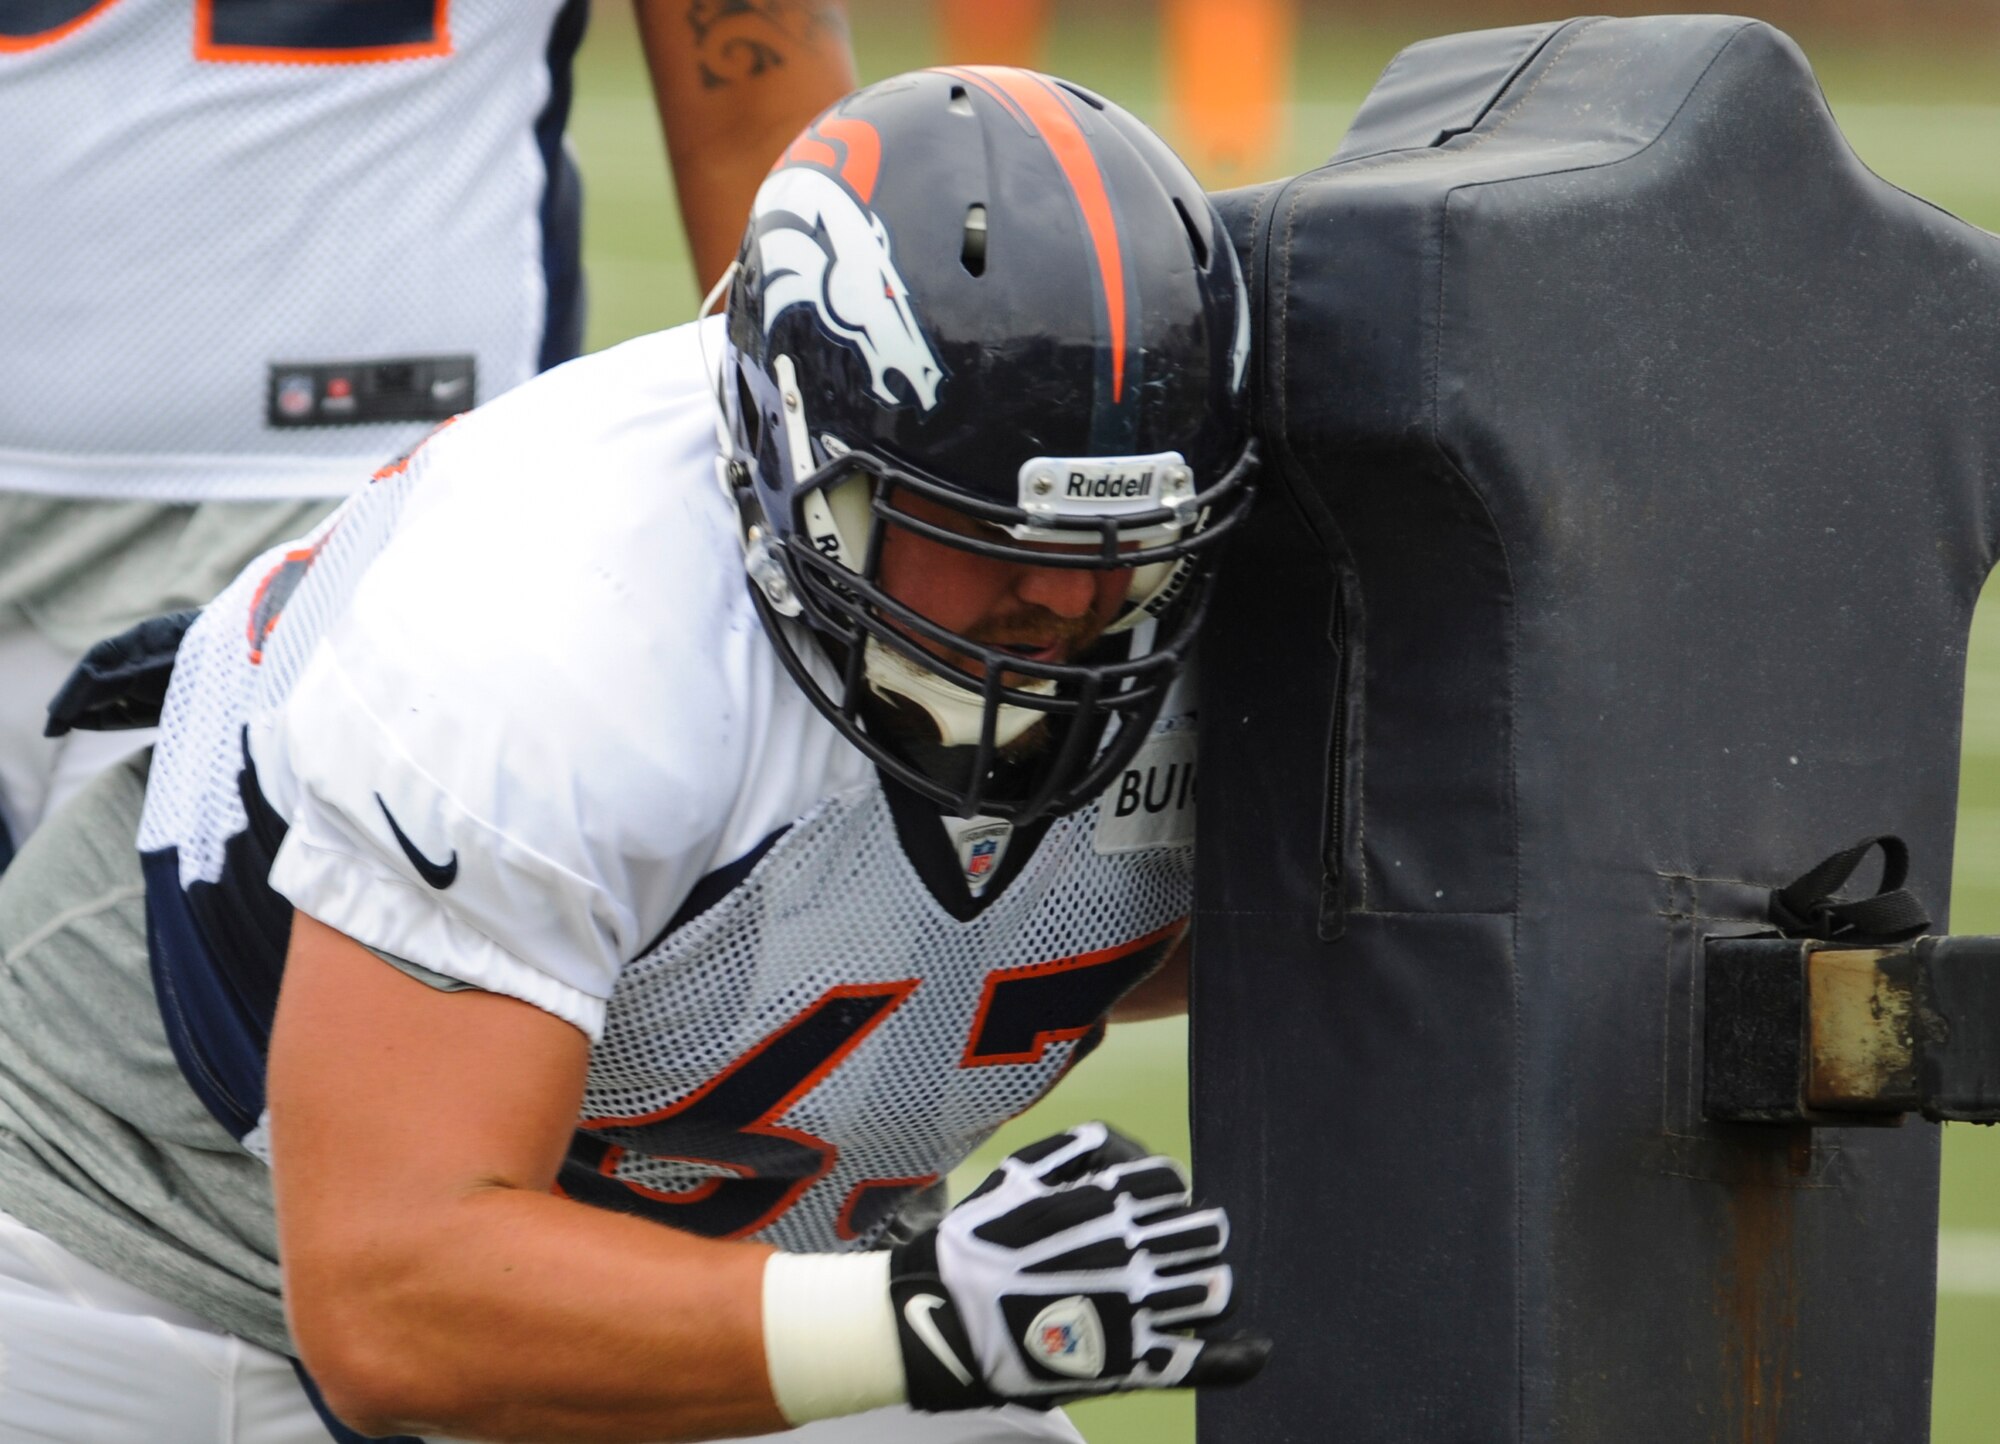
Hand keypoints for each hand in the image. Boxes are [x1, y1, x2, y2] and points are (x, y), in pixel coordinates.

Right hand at [886, 1122, 1267, 1410]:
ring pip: (1208, 1289)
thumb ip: (1085, 1146)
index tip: (1151, 1209)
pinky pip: (1196, 1361)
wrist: (946, 1318)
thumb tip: (1143, 1155)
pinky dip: (1232, 1358)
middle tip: (1182, 1245)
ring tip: (1197, 1286)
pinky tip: (1256, 1349)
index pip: (1173, 1187)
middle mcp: (1129, 1251)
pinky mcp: (1128, 1362)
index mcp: (1106, 1200)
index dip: (1165, 1196)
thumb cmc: (982, 1239)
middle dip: (1195, 1235)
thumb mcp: (1022, 1169)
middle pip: (1202, 1233)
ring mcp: (1132, 1309)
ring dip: (1208, 1284)